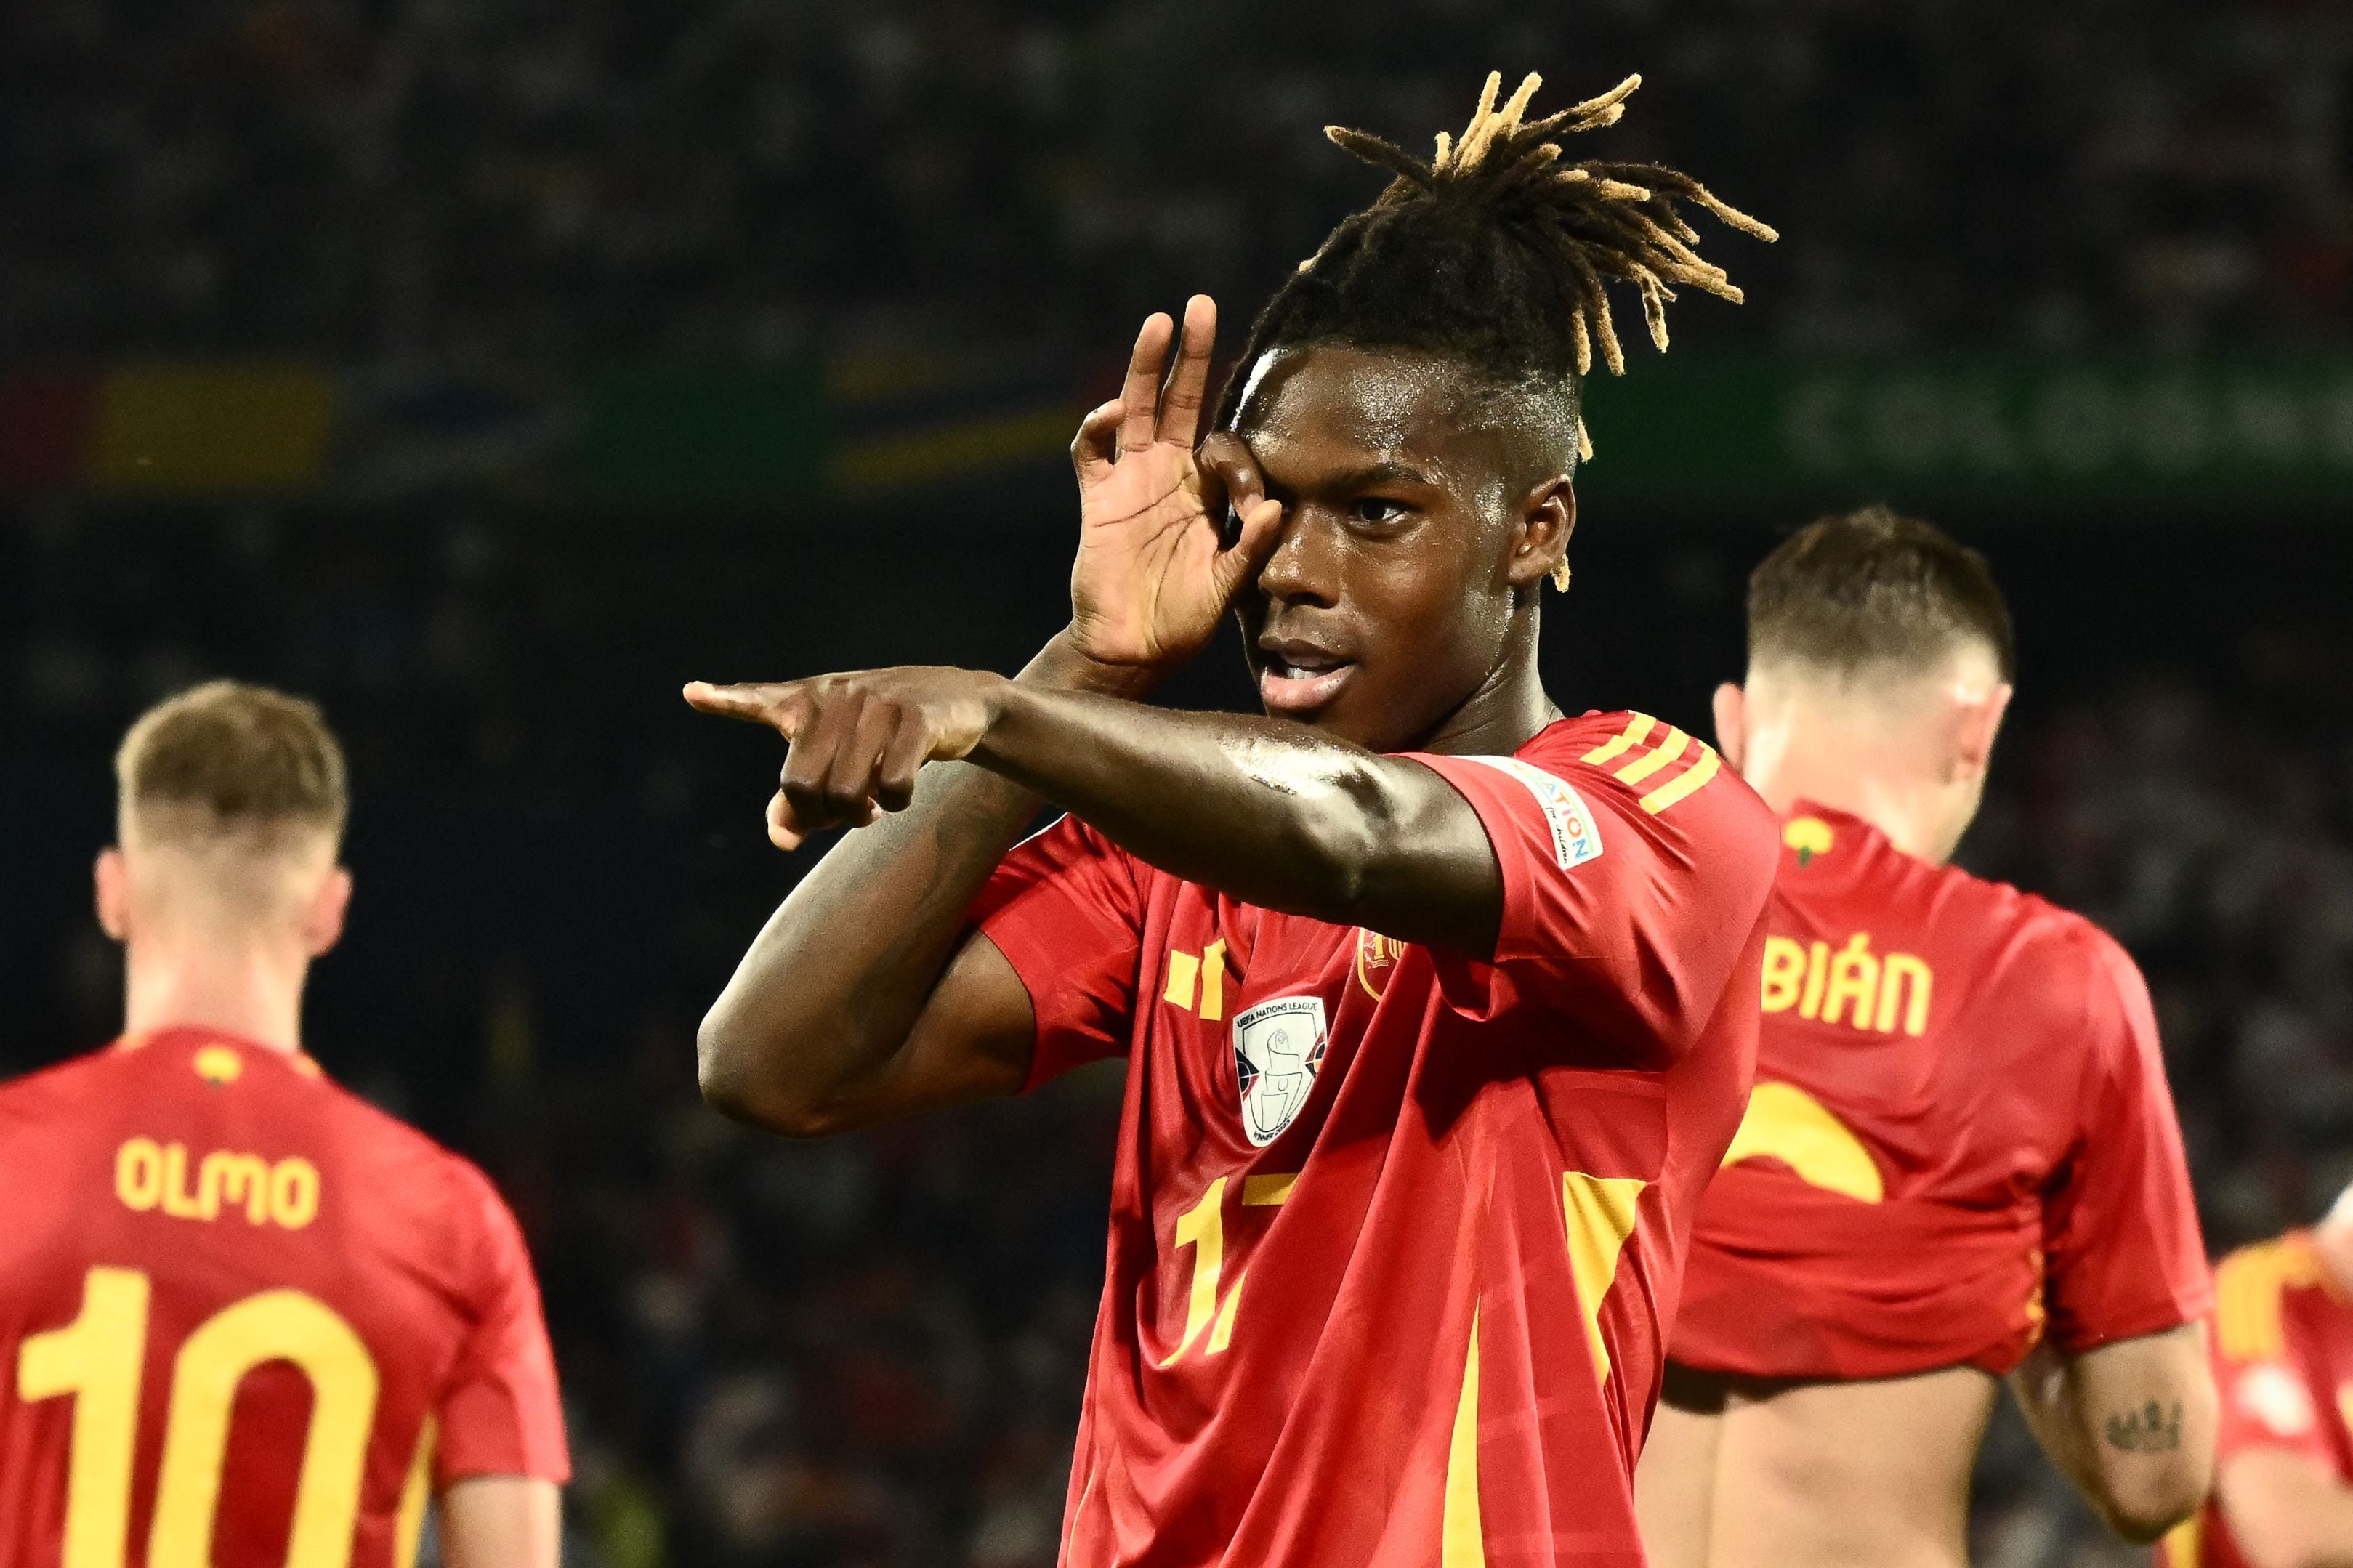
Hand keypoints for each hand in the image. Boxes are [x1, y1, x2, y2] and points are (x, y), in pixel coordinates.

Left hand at [684, 668, 1002, 848]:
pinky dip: (897, 803)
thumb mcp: (839, 760)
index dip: (725, 700)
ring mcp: (876, 704)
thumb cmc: (885, 735)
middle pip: (801, 784)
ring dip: (861, 814)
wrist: (959, 702)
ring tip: (873, 805)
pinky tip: (901, 792)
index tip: (691, 694)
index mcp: (808, 701)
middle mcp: (836, 697)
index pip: (759, 700)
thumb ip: (800, 801)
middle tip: (845, 814)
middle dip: (822, 815)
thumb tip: (780, 841)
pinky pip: (894, 786)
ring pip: (847, 792)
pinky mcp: (916, 718)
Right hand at [1068, 296, 1285, 672]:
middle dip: (1191, 355)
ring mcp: (1130, 482)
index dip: (1240, 463)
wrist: (1132, 650)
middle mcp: (1167, 476)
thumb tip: (1277, 509)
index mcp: (1204, 493)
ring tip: (1159, 323)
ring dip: (1145, 366)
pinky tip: (1113, 411)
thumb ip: (1250, 547)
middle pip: (1179, 400)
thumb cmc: (1184, 620)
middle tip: (1201, 305)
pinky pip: (1092, 450)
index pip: (1223, 444)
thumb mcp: (1229, 584)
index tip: (1251, 506)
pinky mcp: (1097, 499)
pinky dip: (1097, 426)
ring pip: (1135, 408)